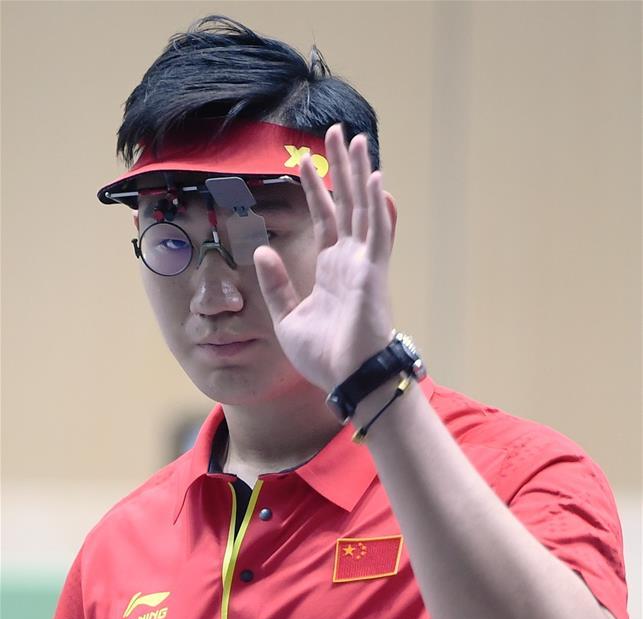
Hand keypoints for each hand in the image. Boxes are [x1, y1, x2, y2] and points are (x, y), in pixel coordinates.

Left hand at [254, 123, 394, 392]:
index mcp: (331, 270)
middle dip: (341, 168)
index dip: (316, 189)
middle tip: (337, 133)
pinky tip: (376, 179)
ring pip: (363, 209)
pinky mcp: (374, 273)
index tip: (305, 162)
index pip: (324, 219)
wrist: (345, 378)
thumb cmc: (322, 355)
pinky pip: (378, 233)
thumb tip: (262, 250)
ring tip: (356, 140)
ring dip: (361, 174)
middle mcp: (350, 261)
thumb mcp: (287, 317)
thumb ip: (276, 283)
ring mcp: (365, 265)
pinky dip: (377, 206)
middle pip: (347, 204)